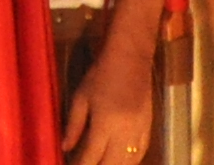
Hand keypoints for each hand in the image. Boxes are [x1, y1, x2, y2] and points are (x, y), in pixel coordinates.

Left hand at [61, 30, 154, 164]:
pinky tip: (119, 161)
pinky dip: (129, 161)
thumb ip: (73, 125)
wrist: (130, 59)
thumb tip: (65, 148)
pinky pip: (140, 154)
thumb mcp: (80, 97)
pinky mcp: (149, 129)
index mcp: (104, 125)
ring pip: (127, 163)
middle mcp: (124, 134)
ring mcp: (139, 133)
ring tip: (99, 163)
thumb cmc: (100, 75)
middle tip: (83, 164)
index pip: (90, 157)